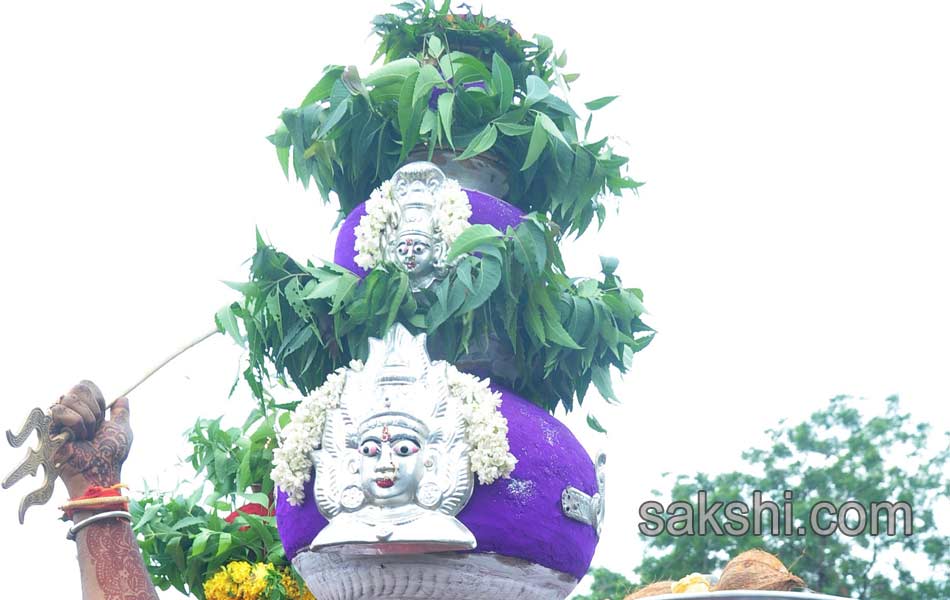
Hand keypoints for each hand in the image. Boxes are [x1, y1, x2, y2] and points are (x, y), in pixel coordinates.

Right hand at [50, 381, 132, 497]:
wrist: (100, 470)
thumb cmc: (111, 454)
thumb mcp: (121, 429)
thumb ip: (121, 413)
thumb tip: (122, 398)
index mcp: (85, 410)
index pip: (86, 385)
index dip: (98, 399)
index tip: (102, 418)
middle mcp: (68, 411)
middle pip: (78, 387)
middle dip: (93, 410)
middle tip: (93, 430)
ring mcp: (56, 419)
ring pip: (69, 398)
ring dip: (85, 420)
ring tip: (84, 437)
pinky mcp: (47, 427)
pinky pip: (60, 411)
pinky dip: (75, 424)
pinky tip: (74, 439)